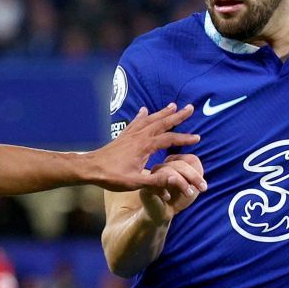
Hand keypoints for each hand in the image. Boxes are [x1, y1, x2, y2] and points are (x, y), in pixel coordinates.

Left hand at [86, 104, 200, 191]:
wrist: (91, 168)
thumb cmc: (112, 177)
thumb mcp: (136, 182)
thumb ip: (155, 181)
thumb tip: (174, 180)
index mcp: (145, 146)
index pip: (169, 139)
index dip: (184, 138)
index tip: (197, 138)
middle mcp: (139, 136)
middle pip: (162, 123)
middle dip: (177, 116)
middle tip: (190, 108)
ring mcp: (131, 134)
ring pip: (150, 119)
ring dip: (162, 112)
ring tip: (173, 105)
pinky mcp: (123, 136)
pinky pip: (135, 122)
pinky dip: (142, 115)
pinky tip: (144, 110)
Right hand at [139, 154, 206, 225]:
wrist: (162, 214)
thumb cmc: (178, 199)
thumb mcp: (191, 187)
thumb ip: (195, 176)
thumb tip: (191, 173)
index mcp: (174, 163)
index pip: (188, 159)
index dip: (196, 173)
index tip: (203, 187)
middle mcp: (162, 166)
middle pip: (179, 164)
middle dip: (193, 177)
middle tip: (202, 190)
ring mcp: (152, 176)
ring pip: (167, 171)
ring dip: (181, 183)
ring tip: (189, 194)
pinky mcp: (145, 187)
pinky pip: (154, 183)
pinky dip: (163, 190)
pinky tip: (167, 198)